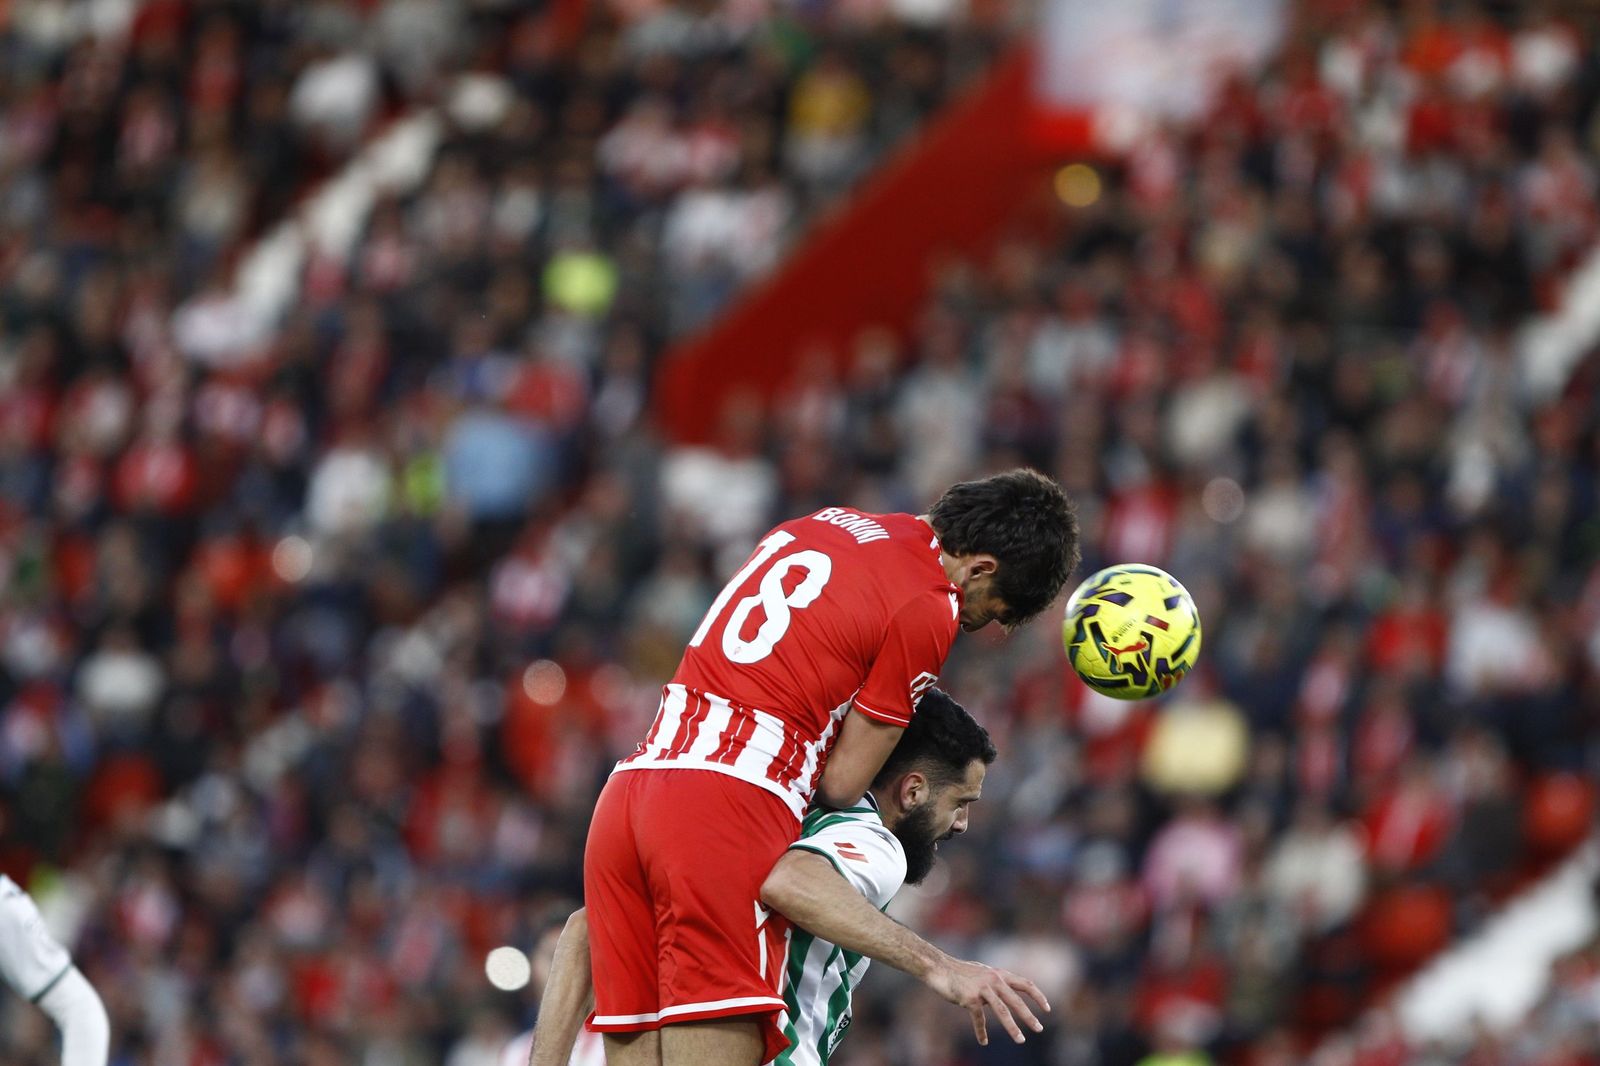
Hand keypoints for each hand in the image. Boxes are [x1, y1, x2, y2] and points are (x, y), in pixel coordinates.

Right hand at [923, 954, 1049, 1045]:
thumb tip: (1005, 993)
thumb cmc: (960, 972)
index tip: (1047, 1008)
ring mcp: (982, 989)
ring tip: (1020, 1040)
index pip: (1025, 984)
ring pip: (1002, 1011)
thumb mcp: (982, 973)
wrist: (939, 968)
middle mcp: (993, 980)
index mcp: (999, 974)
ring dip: (1012, 1027)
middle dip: (1029, 1016)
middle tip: (1039, 1029)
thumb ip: (995, 982)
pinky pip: (979, 1018)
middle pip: (1016, 1001)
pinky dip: (981, 1031)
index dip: (1038, 996)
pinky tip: (983, 1041)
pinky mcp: (969, 998)